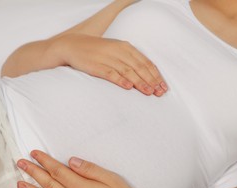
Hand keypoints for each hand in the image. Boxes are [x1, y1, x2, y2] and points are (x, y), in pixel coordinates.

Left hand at [16, 150, 154, 187]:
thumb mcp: (111, 179)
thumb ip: (89, 169)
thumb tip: (71, 161)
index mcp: (82, 187)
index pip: (58, 171)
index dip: (44, 161)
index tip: (34, 153)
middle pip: (48, 184)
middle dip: (33, 172)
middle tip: (20, 163)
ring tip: (19, 184)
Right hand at [53, 33, 167, 96]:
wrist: (73, 45)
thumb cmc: (98, 51)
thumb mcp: (116, 51)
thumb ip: (130, 61)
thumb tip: (146, 76)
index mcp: (126, 47)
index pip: (146, 62)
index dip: (156, 75)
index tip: (163, 87)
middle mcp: (119, 51)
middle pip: (140, 67)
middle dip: (151, 81)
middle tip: (159, 93)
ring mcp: (108, 58)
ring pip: (128, 71)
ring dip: (140, 82)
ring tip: (149, 92)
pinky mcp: (97, 66)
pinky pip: (111, 73)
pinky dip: (120, 80)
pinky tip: (128, 87)